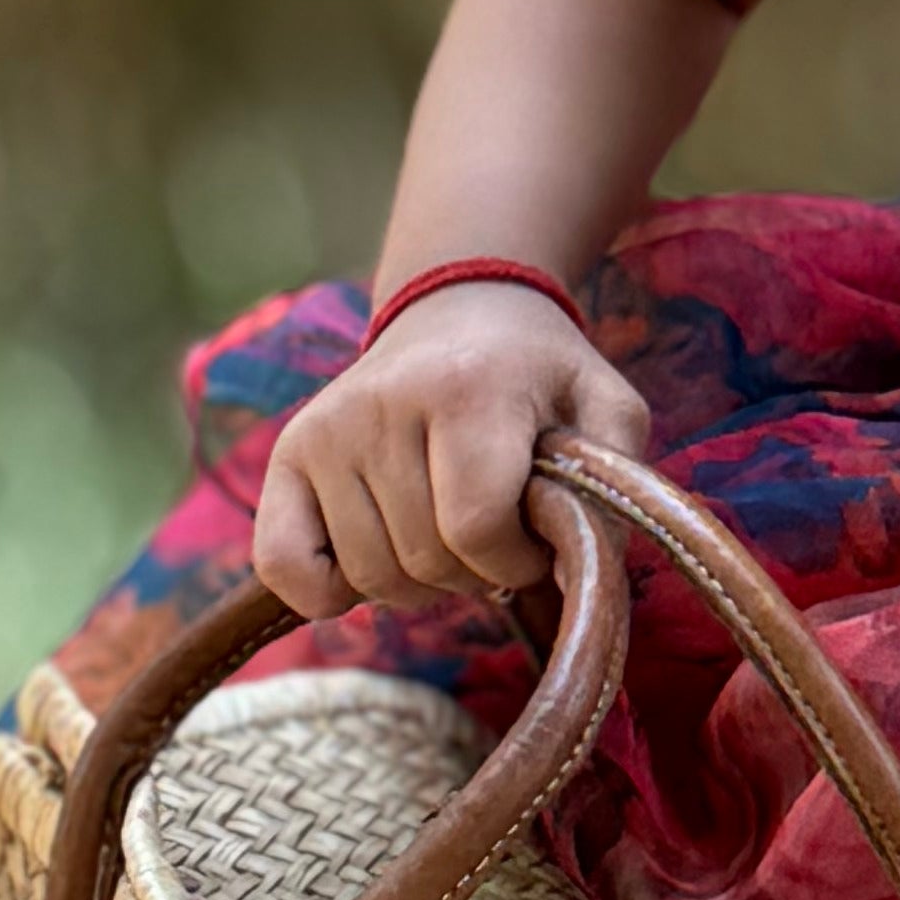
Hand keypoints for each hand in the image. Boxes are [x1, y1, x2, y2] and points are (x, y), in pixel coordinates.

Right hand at [253, 288, 653, 612]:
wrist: (460, 307)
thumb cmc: (537, 374)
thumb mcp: (603, 404)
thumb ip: (616, 483)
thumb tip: (585, 574)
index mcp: (469, 389)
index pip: (476, 529)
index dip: (516, 561)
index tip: (534, 539)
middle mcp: (383, 404)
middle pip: (425, 561)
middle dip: (473, 572)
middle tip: (491, 530)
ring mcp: (325, 429)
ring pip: (369, 576)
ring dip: (418, 582)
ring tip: (443, 529)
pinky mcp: (287, 453)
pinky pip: (284, 565)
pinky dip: (328, 591)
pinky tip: (371, 560)